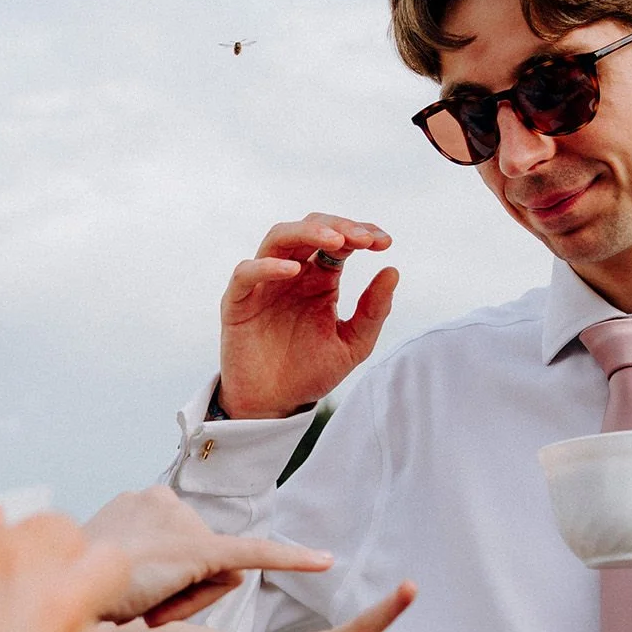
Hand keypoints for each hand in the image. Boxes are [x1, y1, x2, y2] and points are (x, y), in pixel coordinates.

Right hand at [82, 486, 333, 624]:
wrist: (59, 594)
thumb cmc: (76, 593)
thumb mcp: (105, 571)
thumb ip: (138, 568)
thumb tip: (164, 588)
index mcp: (138, 500)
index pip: (177, 544)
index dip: (165, 582)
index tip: (143, 584)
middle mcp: (162, 498)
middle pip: (201, 557)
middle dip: (182, 592)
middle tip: (141, 607)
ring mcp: (181, 521)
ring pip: (214, 573)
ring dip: (188, 600)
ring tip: (146, 604)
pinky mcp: (201, 549)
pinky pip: (255, 554)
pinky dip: (292, 558)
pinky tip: (324, 561)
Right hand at [217, 214, 397, 418]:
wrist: (274, 405)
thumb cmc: (310, 372)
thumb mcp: (352, 345)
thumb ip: (373, 311)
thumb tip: (392, 271)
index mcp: (320, 279)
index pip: (339, 241)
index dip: (361, 234)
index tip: (384, 242)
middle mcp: (292, 274)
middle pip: (309, 228)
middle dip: (339, 226)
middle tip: (364, 239)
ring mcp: (264, 284)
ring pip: (278, 238)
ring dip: (307, 232)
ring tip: (336, 242)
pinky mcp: (238, 302)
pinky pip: (246, 273)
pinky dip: (267, 266)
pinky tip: (293, 271)